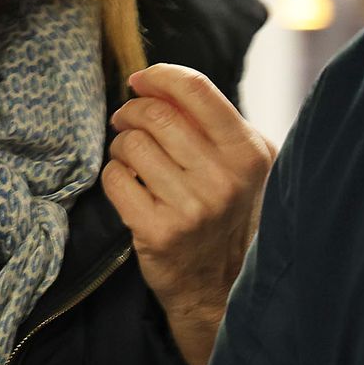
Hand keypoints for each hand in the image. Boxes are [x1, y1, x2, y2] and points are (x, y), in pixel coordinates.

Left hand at [101, 63, 275, 364]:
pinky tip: (128, 183)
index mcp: (249, 153)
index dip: (160, 75)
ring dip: (121, 143)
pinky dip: (114, 173)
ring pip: (131, 144)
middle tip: (127, 120)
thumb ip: (214, 122)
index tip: (141, 78)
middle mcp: (224, 179)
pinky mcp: (158, 231)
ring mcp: (192, 208)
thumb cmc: (229, 212)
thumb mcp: (245, 165)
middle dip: (132, 110)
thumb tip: (157, 81)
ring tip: (131, 156)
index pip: (196, 90)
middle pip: (155, 113)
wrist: (222, 289)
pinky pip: (115, 178)